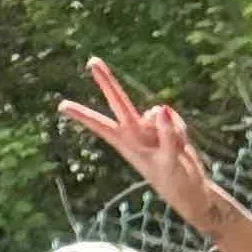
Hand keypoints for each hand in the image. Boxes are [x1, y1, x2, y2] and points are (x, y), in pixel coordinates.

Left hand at [59, 57, 214, 230]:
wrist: (190, 190)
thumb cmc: (175, 182)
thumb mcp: (170, 162)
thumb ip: (167, 136)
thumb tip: (162, 108)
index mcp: (127, 143)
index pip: (100, 125)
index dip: (82, 115)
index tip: (61, 106)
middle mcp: (134, 132)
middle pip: (118, 102)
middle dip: (106, 82)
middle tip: (92, 61)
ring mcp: (150, 129)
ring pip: (159, 112)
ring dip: (172, 128)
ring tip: (175, 152)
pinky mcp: (166, 128)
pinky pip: (174, 118)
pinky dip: (181, 129)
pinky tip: (182, 145)